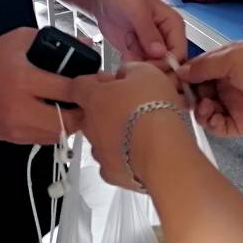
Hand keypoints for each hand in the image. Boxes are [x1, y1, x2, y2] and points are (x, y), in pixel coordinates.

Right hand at [0, 28, 81, 144]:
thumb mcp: (18, 40)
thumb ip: (51, 40)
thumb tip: (83, 44)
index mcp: (22, 79)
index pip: (66, 89)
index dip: (86, 86)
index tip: (95, 81)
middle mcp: (20, 108)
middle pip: (68, 120)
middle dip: (84, 111)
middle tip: (89, 100)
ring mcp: (17, 128)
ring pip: (59, 135)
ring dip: (72, 123)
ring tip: (74, 107)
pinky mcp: (14, 140)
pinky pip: (45, 140)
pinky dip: (55, 129)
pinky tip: (56, 114)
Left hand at [72, 63, 188, 189]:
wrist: (164, 154)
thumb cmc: (154, 110)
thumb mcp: (146, 73)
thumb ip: (129, 70)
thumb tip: (123, 74)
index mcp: (94, 98)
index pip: (78, 85)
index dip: (94, 82)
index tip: (110, 82)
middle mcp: (90, 125)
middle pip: (92, 112)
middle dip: (109, 108)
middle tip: (135, 105)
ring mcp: (99, 151)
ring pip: (102, 137)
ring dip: (117, 132)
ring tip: (143, 130)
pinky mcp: (111, 173)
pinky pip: (113, 160)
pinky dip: (124, 155)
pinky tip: (142, 150)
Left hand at [95, 0, 187, 63]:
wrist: (103, 0)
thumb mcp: (136, 10)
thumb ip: (148, 31)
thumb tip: (160, 52)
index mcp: (173, 24)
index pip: (179, 52)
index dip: (166, 63)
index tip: (149, 65)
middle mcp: (167, 37)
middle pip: (169, 63)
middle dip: (151, 65)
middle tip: (133, 56)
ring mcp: (154, 47)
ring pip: (155, 67)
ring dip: (140, 64)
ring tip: (127, 51)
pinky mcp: (142, 53)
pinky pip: (143, 67)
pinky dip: (133, 64)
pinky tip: (125, 53)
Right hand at [179, 42, 242, 137]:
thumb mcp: (234, 58)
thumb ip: (206, 66)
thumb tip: (182, 70)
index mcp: (227, 61)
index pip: (198, 69)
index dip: (185, 76)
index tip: (171, 82)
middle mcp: (228, 82)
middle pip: (199, 91)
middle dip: (189, 95)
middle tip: (183, 99)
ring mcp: (234, 103)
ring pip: (206, 110)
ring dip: (200, 110)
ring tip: (203, 108)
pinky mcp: (241, 123)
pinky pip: (219, 126)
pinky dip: (211, 124)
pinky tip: (212, 118)